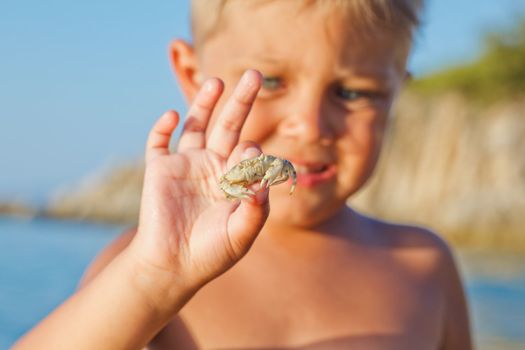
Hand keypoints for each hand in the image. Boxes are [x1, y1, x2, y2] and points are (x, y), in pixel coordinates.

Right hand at [128, 70, 267, 293]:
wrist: (172, 266)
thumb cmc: (211, 252)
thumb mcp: (241, 233)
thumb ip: (256, 208)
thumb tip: (262, 177)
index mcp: (235, 178)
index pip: (248, 152)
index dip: (251, 151)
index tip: (248, 156)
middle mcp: (212, 166)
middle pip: (229, 125)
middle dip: (242, 101)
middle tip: (256, 74)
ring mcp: (185, 164)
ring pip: (196, 125)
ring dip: (204, 103)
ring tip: (217, 82)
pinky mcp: (159, 169)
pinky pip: (158, 142)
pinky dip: (162, 128)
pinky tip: (171, 116)